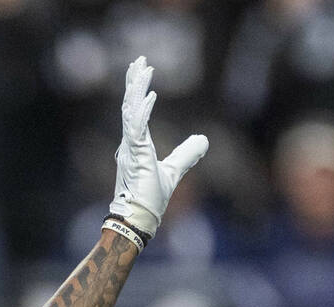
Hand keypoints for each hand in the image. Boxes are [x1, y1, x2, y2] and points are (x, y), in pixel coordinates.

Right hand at [110, 56, 208, 238]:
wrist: (138, 220)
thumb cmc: (149, 200)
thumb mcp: (174, 171)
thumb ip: (186, 155)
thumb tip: (204, 140)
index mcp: (136, 145)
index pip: (134, 111)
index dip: (137, 90)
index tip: (141, 70)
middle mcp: (129, 144)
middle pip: (129, 105)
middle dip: (134, 81)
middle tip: (139, 59)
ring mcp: (130, 149)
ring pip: (130, 111)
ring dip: (137, 89)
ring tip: (142, 68)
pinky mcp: (135, 156)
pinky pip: (137, 128)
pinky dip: (143, 111)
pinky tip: (150, 95)